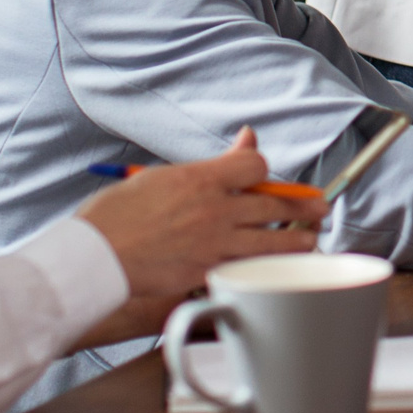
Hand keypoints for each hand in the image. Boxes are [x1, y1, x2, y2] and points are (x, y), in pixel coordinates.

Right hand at [75, 130, 323, 319]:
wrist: (93, 257)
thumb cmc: (115, 215)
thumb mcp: (161, 176)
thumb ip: (209, 165)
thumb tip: (245, 140)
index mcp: (202, 179)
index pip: (256, 165)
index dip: (263, 170)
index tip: (265, 179)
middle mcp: (215, 209)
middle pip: (276, 205)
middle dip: (304, 206)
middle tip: (319, 208)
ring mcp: (214, 244)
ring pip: (272, 241)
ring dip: (297, 241)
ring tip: (312, 241)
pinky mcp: (206, 273)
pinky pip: (247, 268)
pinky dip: (264, 268)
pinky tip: (274, 269)